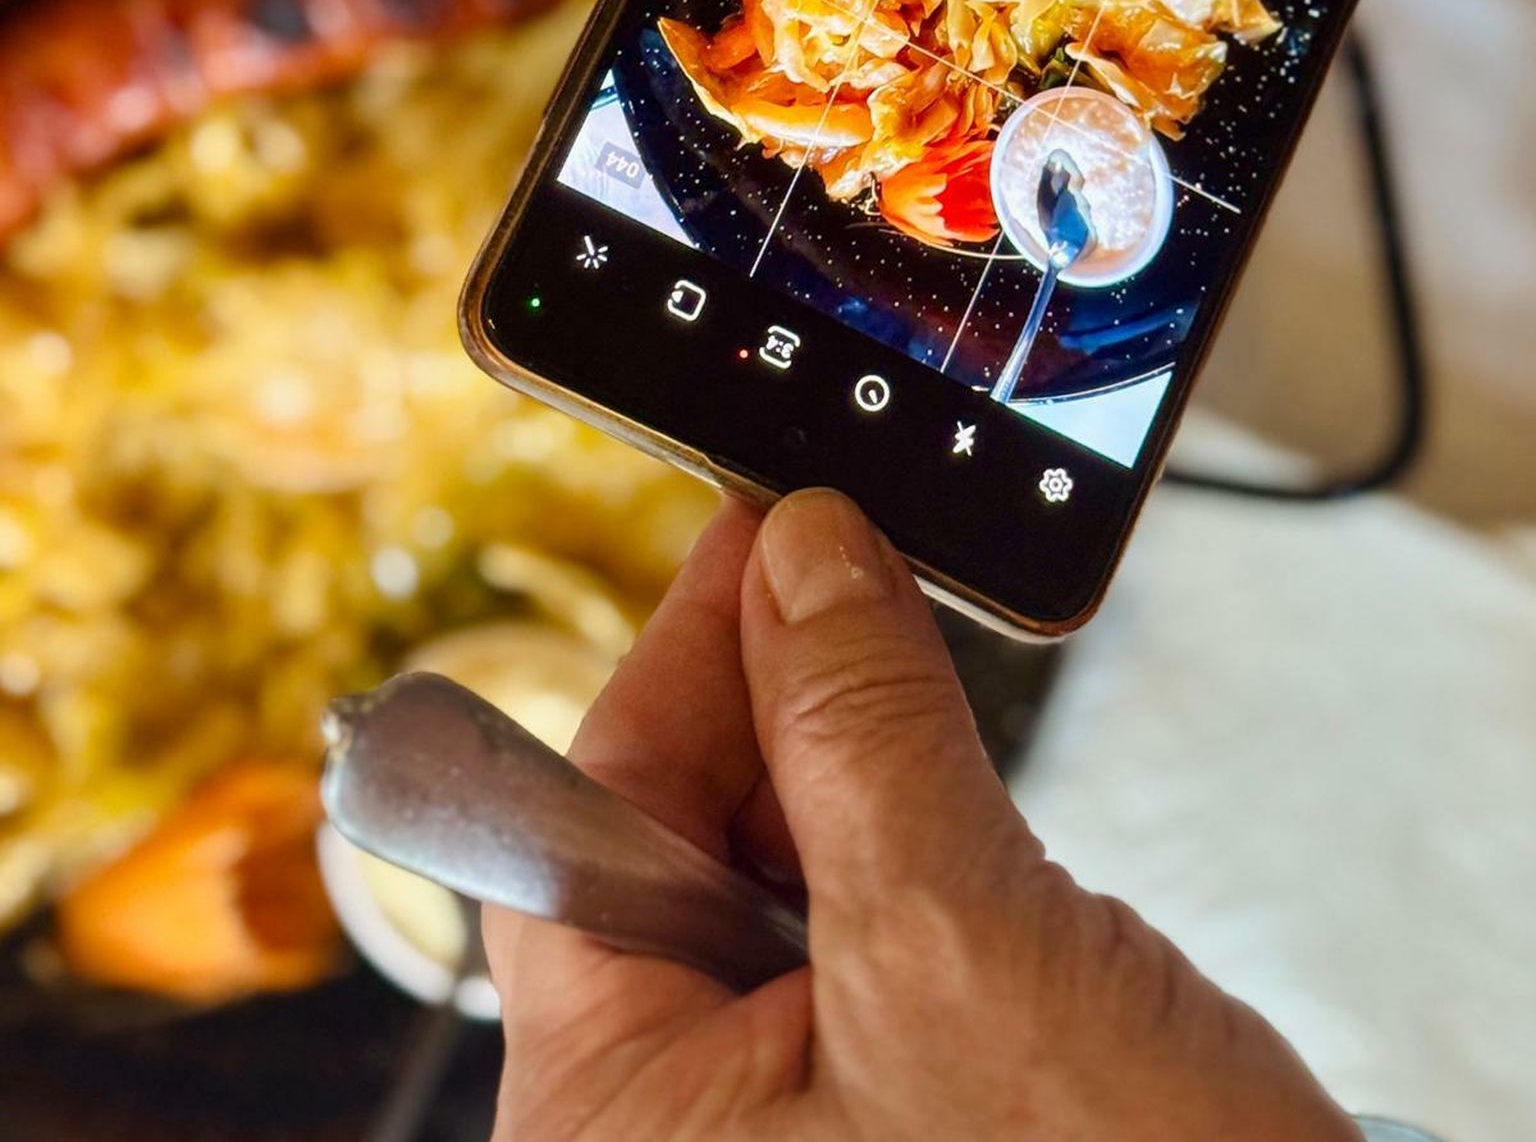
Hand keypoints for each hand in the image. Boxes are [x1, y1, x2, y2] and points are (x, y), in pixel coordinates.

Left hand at [487, 490, 1356, 1141]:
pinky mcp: (886, 1110)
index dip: (678, 660)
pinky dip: (902, 838)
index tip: (760, 535)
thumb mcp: (961, 948)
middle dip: (769, 704)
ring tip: (904, 673)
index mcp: (615, 1124)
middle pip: (676, 841)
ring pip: (774, 874)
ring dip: (844, 764)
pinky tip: (943, 789)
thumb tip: (807, 557)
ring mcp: (780, 1126)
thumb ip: (862, 734)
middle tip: (850, 576)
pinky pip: (855, 931)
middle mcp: (670, 1131)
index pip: (590, 824)